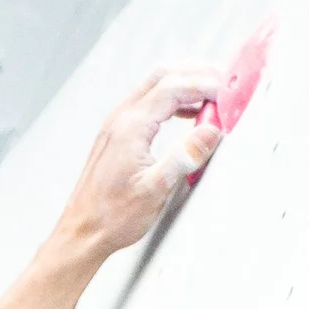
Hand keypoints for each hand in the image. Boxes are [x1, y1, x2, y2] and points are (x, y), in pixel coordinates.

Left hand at [57, 67, 227, 261]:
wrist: (81, 234)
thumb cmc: (110, 218)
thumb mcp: (155, 189)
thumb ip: (185, 155)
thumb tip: (211, 131)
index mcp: (131, 127)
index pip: (174, 87)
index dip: (206, 84)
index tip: (227, 92)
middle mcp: (121, 119)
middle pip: (164, 75)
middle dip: (197, 74)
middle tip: (223, 84)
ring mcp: (116, 125)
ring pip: (155, 86)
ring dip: (185, 85)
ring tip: (211, 99)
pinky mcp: (117, 136)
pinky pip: (148, 104)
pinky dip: (172, 101)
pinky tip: (187, 114)